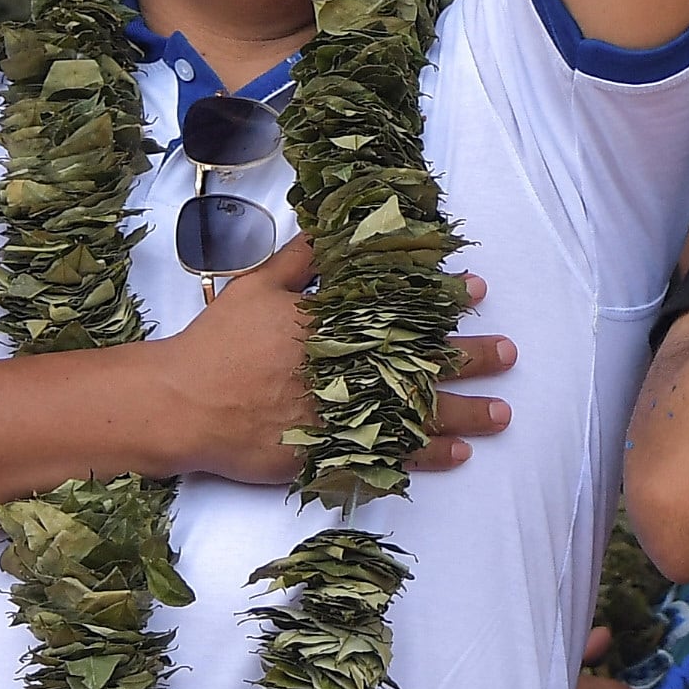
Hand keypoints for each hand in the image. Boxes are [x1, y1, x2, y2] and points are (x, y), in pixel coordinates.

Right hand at [142, 243, 517, 483]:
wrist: (180, 405)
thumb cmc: (218, 342)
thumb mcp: (259, 286)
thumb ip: (302, 258)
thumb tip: (332, 228)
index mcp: (337, 327)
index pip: (407, 310)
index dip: (446, 301)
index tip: (477, 290)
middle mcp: (351, 373)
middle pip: (425, 366)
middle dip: (473, 358)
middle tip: (508, 352)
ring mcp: (345, 418)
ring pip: (419, 418)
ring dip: (466, 414)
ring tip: (502, 413)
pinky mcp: (332, 454)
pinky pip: (392, 460)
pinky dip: (428, 458)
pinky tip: (459, 453)